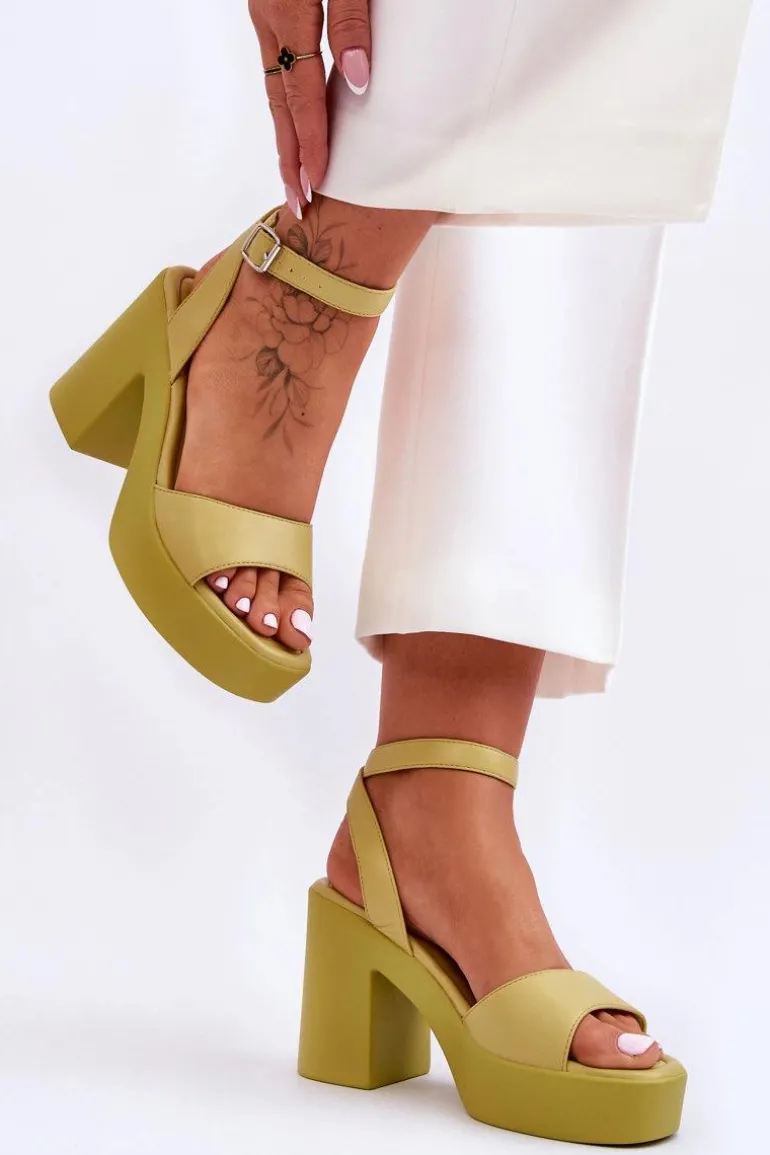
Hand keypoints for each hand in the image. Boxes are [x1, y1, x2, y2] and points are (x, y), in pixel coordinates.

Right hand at [248, 0, 371, 217]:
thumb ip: (350, 20)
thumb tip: (357, 78)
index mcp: (289, 11)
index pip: (302, 92)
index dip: (310, 140)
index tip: (316, 181)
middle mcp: (269, 18)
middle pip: (279, 102)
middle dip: (289, 157)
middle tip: (297, 201)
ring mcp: (265, 12)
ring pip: (273, 87)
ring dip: (284, 134)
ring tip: (293, 175)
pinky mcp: (270, 5)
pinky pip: (275, 68)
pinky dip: (284, 103)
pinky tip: (293, 120)